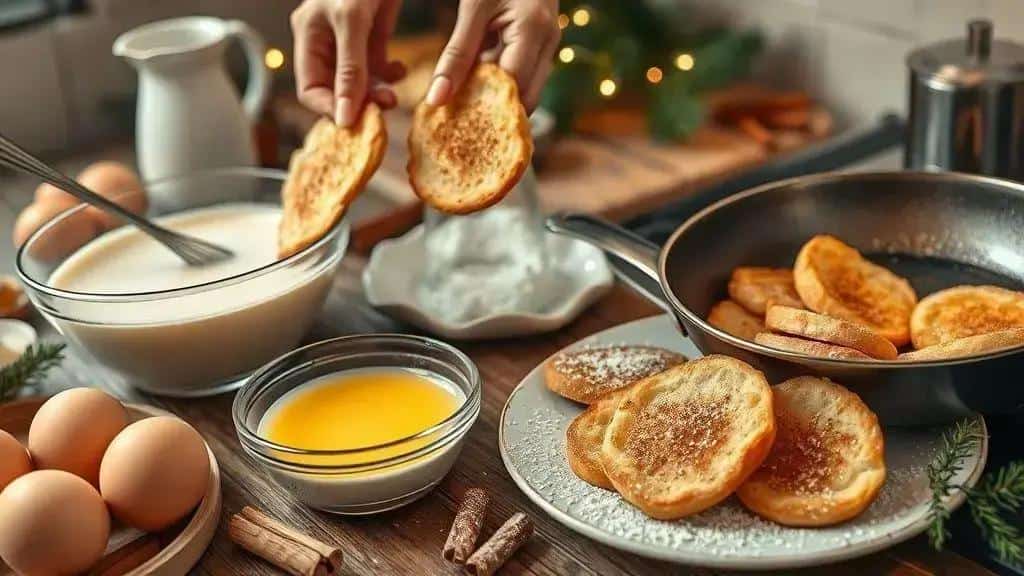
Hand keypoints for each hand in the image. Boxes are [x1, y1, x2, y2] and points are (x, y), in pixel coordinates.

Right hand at [291, 0, 406, 126]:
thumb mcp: (352, 21)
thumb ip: (349, 69)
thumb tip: (344, 118)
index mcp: (309, 36)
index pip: (310, 89)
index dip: (330, 109)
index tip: (355, 124)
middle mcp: (326, 42)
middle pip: (337, 88)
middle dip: (359, 102)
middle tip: (383, 107)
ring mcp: (351, 40)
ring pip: (360, 81)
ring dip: (377, 91)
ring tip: (393, 96)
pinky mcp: (373, 34)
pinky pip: (378, 66)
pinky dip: (390, 74)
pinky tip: (400, 70)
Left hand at [427, 0, 560, 110]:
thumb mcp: (473, 8)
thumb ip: (456, 55)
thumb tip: (437, 98)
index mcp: (533, 30)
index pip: (512, 86)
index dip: (485, 107)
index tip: (454, 122)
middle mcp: (550, 41)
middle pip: (526, 97)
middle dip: (495, 111)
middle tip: (458, 122)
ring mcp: (550, 43)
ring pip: (527, 90)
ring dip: (497, 97)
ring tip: (464, 105)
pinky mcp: (543, 43)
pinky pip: (524, 75)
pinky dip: (500, 83)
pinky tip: (475, 86)